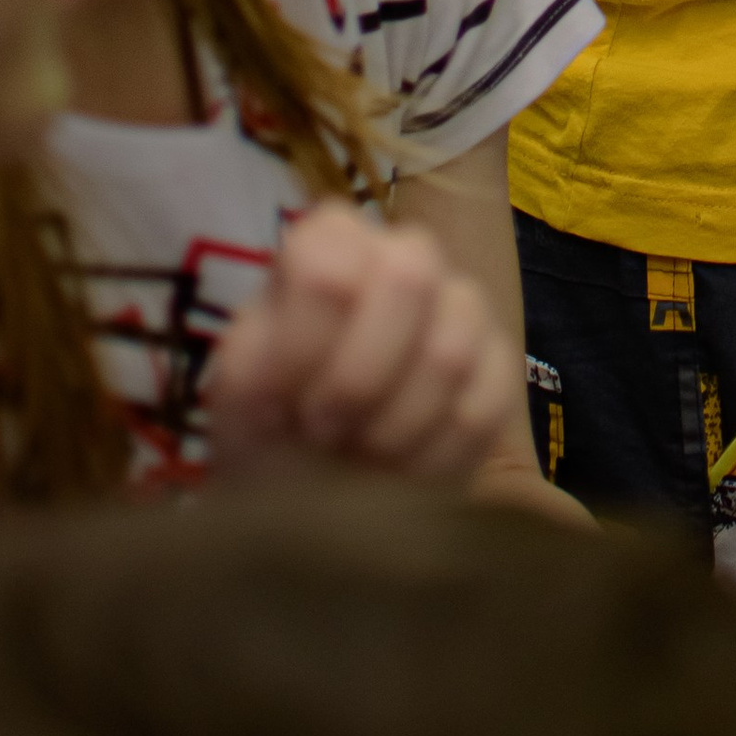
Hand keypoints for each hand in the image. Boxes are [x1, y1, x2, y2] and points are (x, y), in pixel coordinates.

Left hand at [204, 201, 521, 486]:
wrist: (320, 490)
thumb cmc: (270, 433)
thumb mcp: (236, 404)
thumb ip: (249, 369)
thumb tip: (284, 376)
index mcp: (328, 245)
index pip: (328, 261)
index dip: (308, 344)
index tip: (288, 406)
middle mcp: (401, 254)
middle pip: (409, 276)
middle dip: (360, 381)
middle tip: (328, 433)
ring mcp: (460, 305)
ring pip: (450, 350)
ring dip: (393, 430)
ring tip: (360, 457)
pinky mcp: (498, 365)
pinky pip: (485, 404)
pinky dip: (434, 457)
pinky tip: (401, 470)